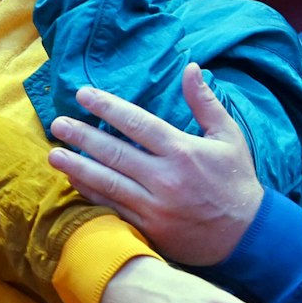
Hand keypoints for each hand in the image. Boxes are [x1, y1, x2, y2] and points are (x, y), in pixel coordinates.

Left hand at [48, 64, 262, 265]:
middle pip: (114, 153)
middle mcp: (165, 178)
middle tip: (58, 124)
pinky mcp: (149, 228)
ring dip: (77, 167)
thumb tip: (191, 67)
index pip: (137, 123)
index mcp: (183, 151)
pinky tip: (74, 181)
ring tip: (54, 154)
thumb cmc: (236, 180)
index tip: (83, 95)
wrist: (247, 234)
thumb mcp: (229, 136)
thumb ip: (205, 102)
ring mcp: (154, 206)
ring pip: (107, 183)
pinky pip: (113, 208)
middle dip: (82, 136)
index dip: (107, 107)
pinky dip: (91, 194)